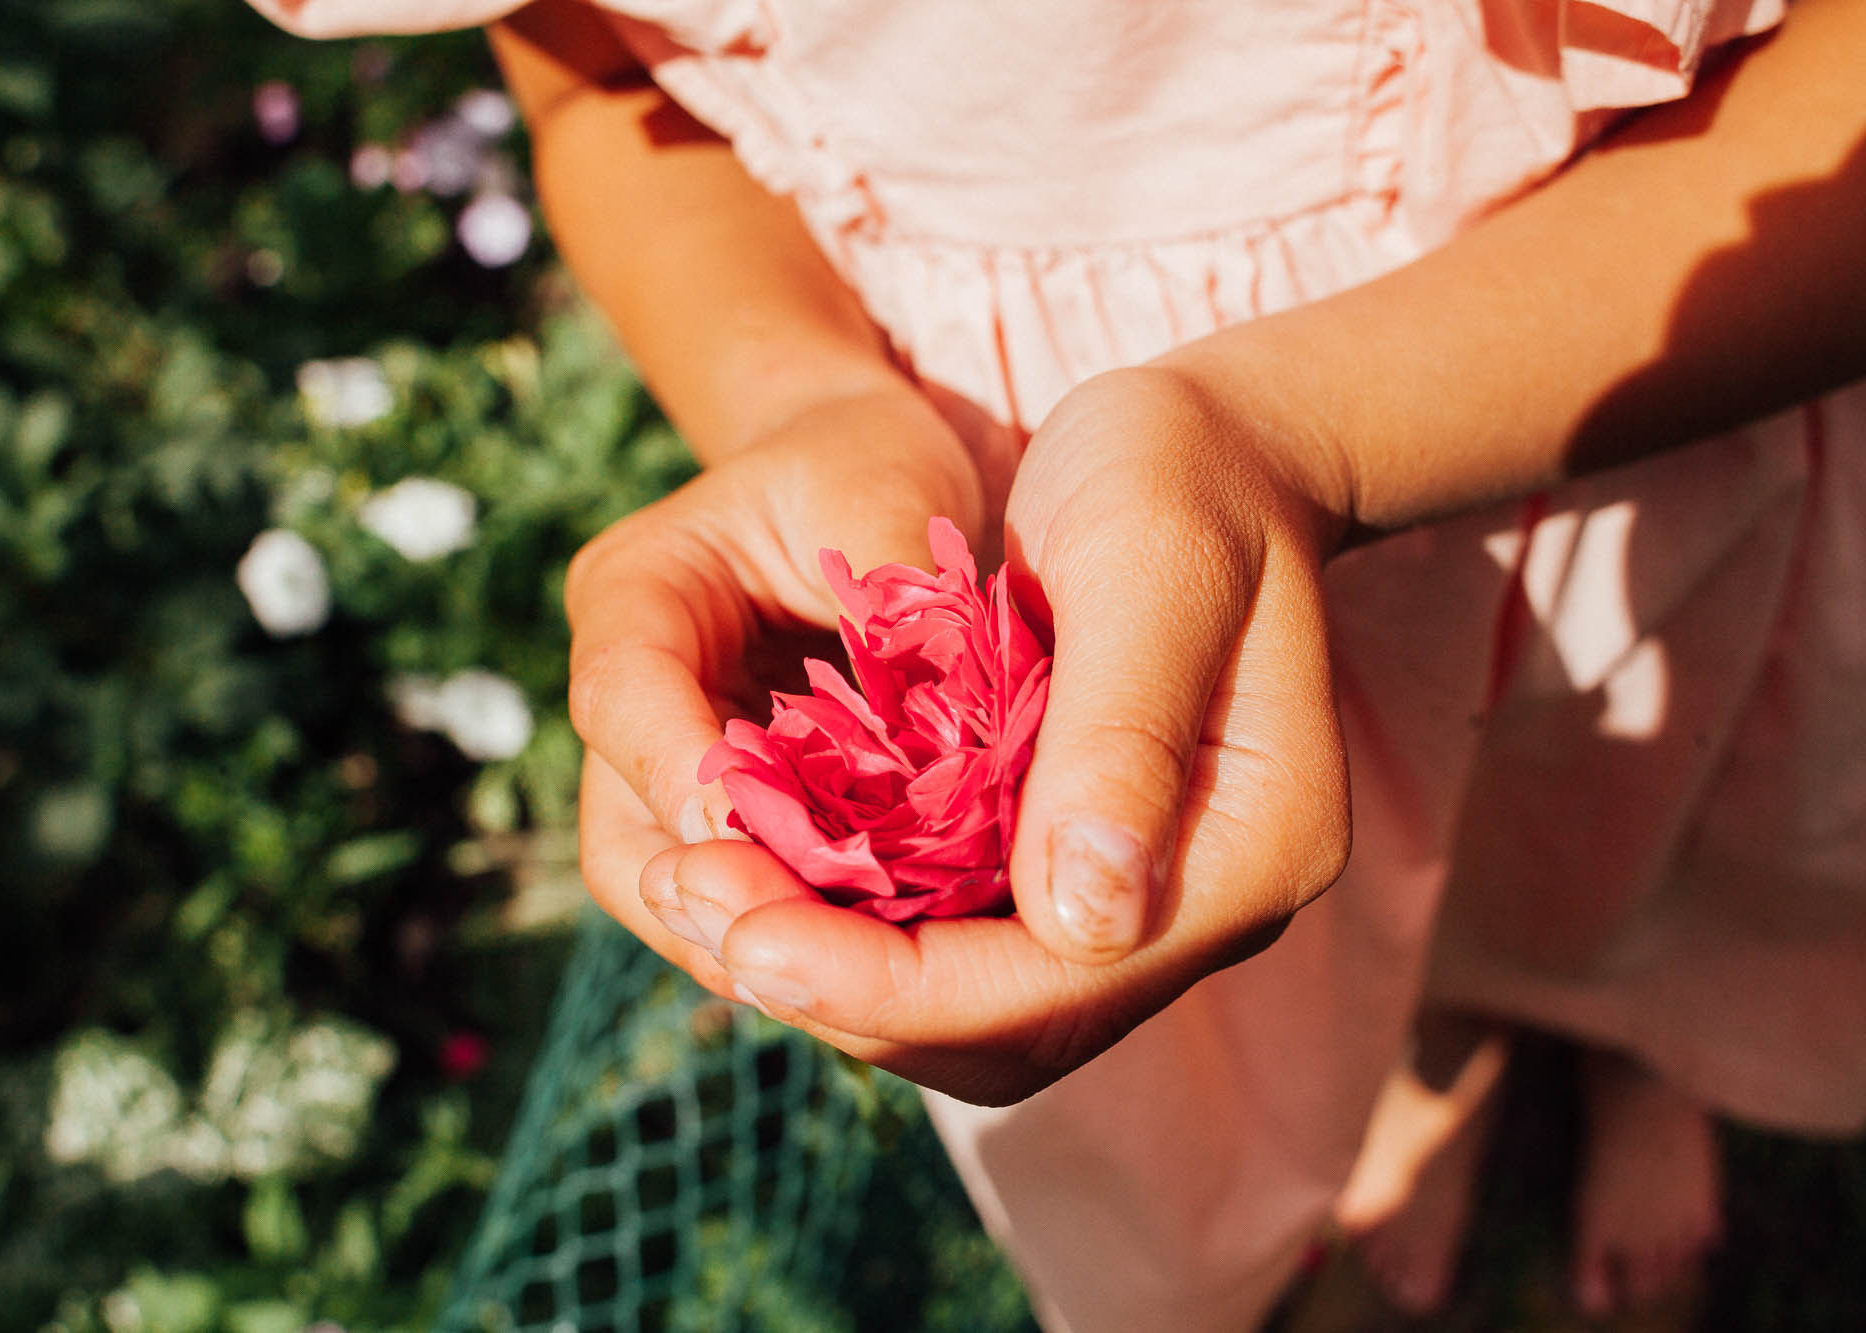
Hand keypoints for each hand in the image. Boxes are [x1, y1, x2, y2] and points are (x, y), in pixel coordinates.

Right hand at [566, 386, 986, 991]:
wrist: (860, 477)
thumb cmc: (867, 464)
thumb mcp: (883, 491)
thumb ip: (893, 602)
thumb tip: (937, 733)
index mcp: (636, 591)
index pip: (623, 697)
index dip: (680, 777)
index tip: (757, 838)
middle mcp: (632, 695)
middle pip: (625, 836)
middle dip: (717, 902)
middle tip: (820, 954)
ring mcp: (665, 771)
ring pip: (670, 893)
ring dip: (758, 943)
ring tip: (861, 985)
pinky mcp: (726, 820)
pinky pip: (739, 903)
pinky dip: (801, 940)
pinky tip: (884, 968)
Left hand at [642, 365, 1354, 1104]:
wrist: (1208, 451)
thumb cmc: (1180, 473)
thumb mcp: (1151, 565)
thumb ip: (1121, 737)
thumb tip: (1080, 923)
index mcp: (1251, 851)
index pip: (1057, 984)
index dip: (895, 984)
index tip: (750, 937)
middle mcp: (1199, 912)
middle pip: (1001, 1029)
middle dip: (837, 988)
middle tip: (690, 902)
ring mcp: (1134, 904)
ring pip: (963, 1013)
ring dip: (825, 972)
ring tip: (692, 893)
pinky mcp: (1067, 873)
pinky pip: (950, 950)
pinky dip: (848, 932)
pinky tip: (753, 873)